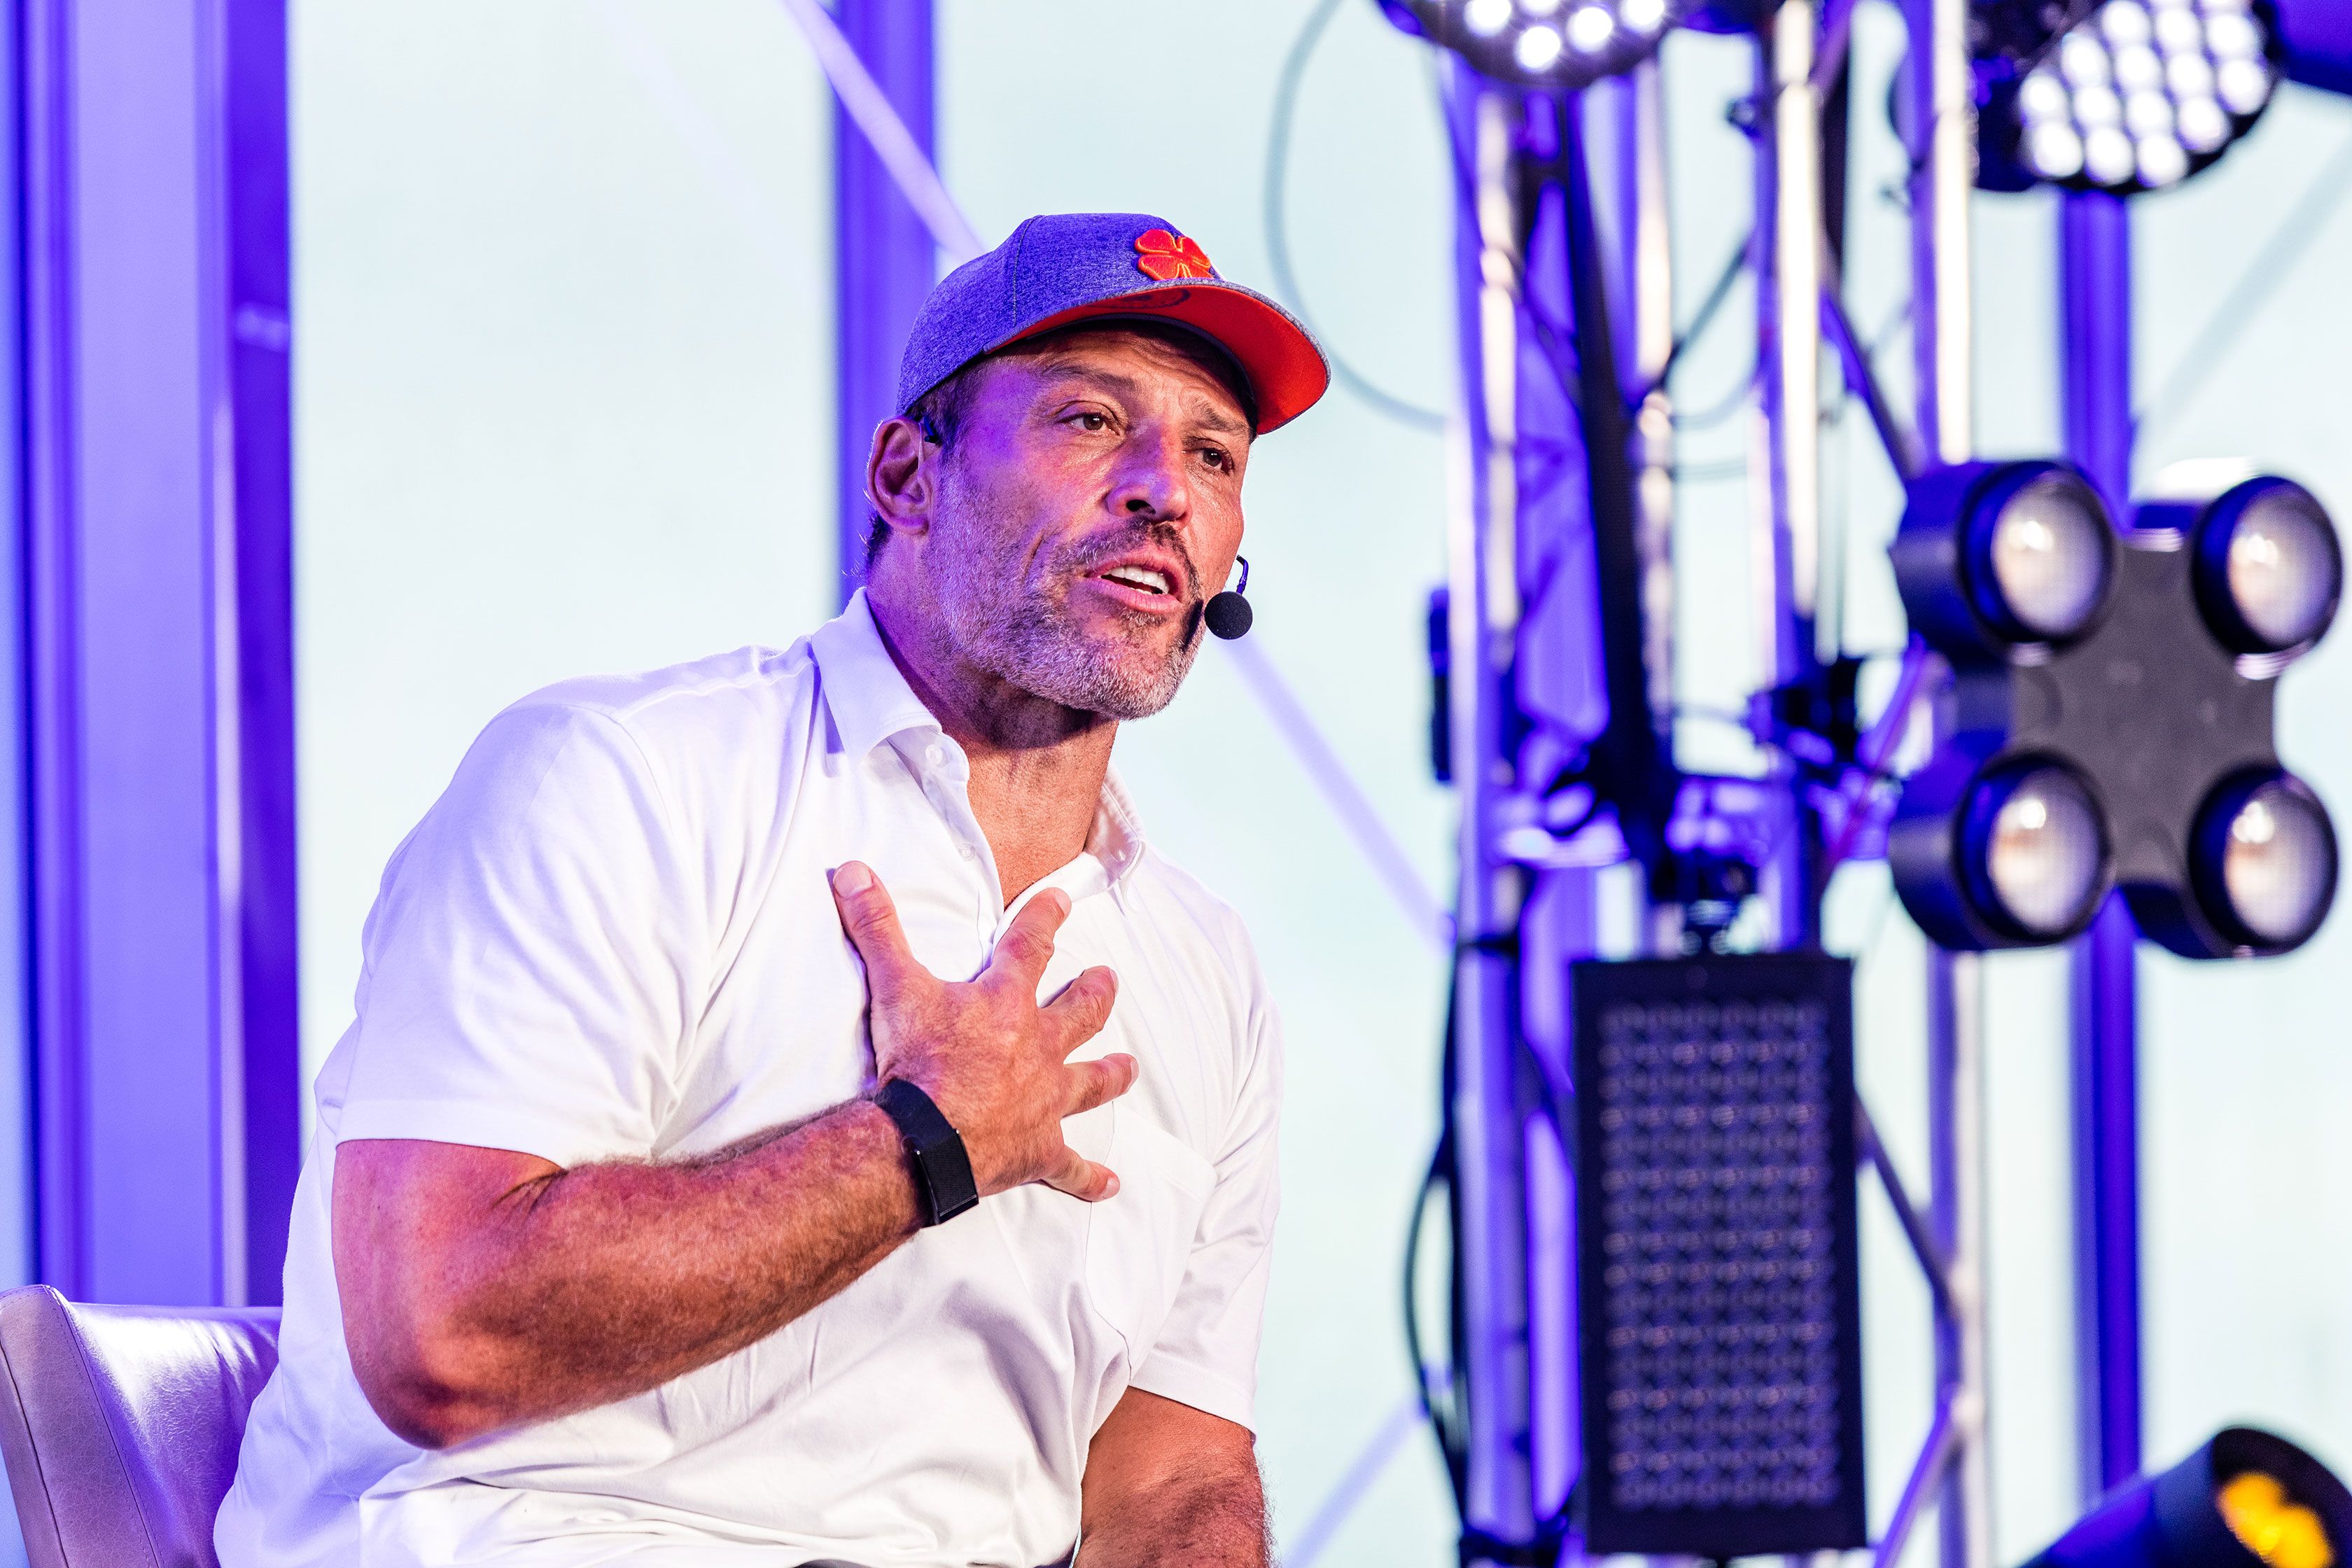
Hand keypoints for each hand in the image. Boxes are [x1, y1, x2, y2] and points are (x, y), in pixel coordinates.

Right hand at [830, 860, 1136, 1201]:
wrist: (925, 1140)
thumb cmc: (916, 1063)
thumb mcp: (894, 986)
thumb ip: (876, 926)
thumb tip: (854, 869)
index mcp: (1006, 1004)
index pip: (1031, 946)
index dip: (1045, 918)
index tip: (1063, 899)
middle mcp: (1038, 1049)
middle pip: (1078, 1015)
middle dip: (1094, 994)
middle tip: (1108, 980)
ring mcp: (1044, 1101)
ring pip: (1089, 1083)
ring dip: (1109, 1074)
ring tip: (1128, 1067)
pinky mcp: (1038, 1150)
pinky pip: (1070, 1167)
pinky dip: (1089, 1177)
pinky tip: (1110, 1185)